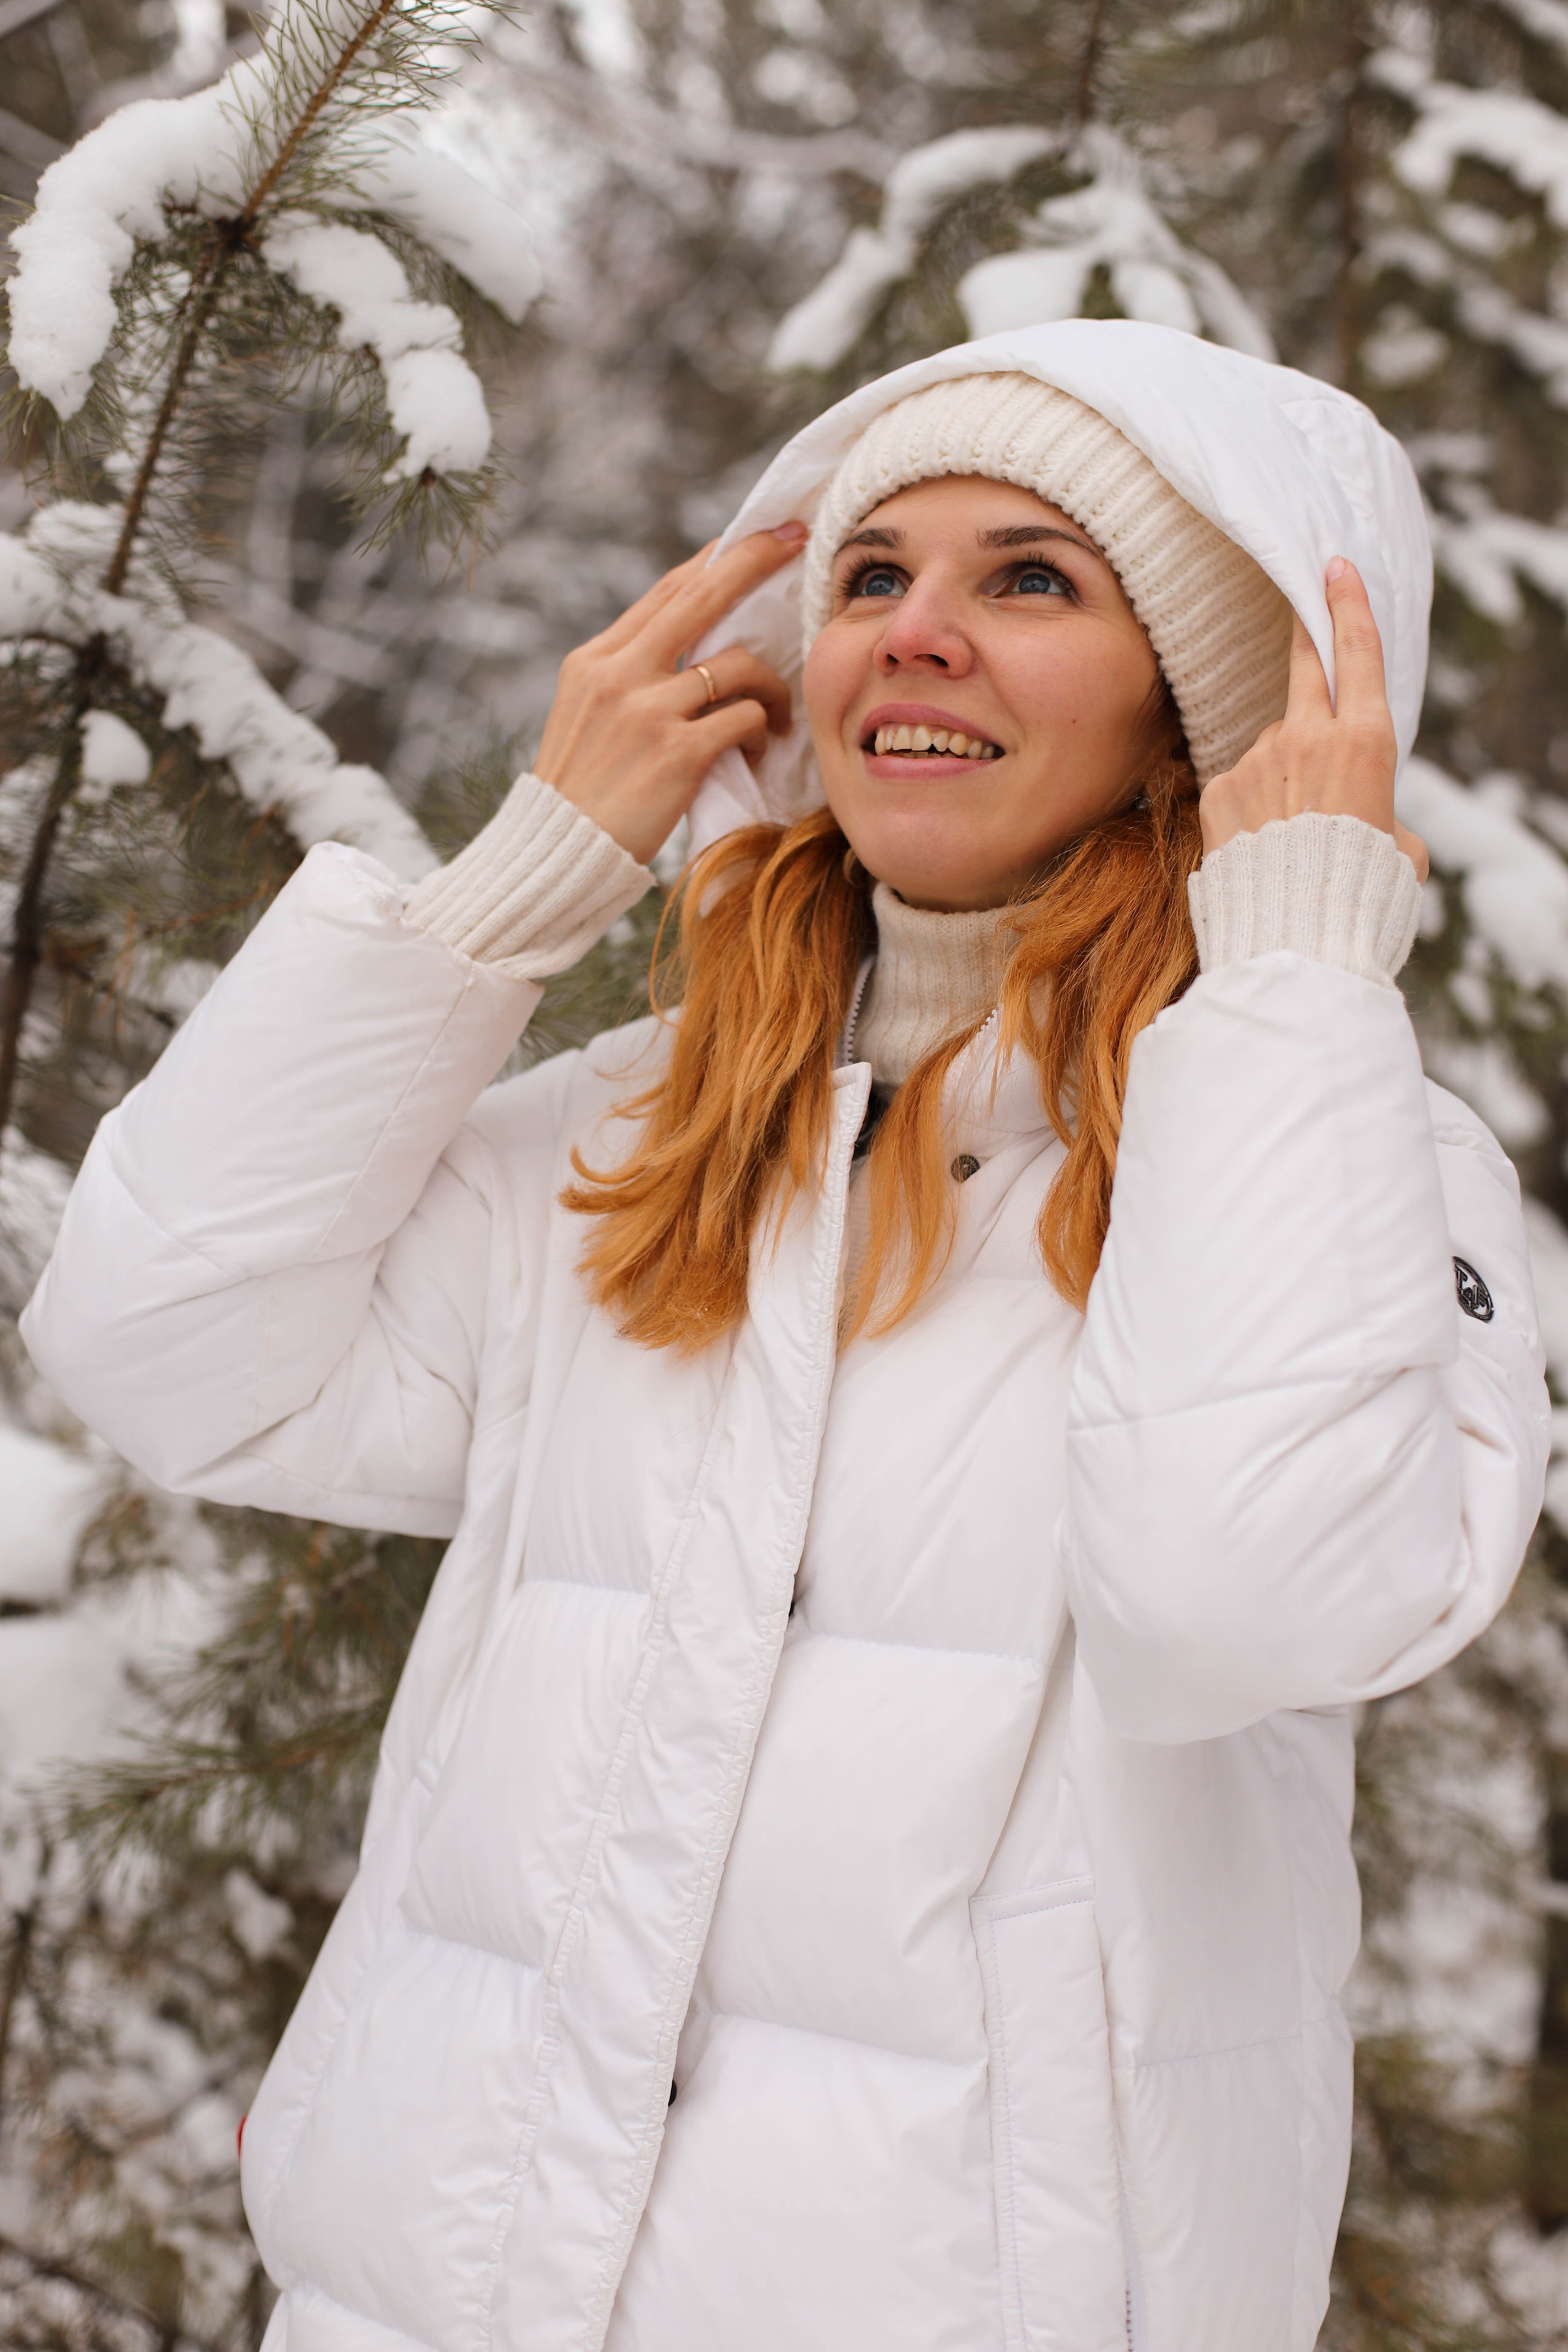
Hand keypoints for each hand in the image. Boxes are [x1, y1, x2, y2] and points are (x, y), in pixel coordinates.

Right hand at [534, 524, 806, 865]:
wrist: (557, 857)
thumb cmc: (581, 795)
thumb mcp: (586, 717)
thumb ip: (627, 678)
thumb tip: (683, 648)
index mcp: (595, 661)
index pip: (665, 592)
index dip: (715, 561)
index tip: (751, 539)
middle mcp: (619, 675)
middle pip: (702, 596)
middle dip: (755, 559)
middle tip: (795, 541)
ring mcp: (648, 712)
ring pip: (739, 665)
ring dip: (772, 686)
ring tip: (777, 716)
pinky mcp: (677, 754)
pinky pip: (745, 719)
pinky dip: (762, 730)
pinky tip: (758, 749)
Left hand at [1199, 557, 1428, 882]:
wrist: (1295, 937)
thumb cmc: (1360, 895)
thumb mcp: (1399, 851)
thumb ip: (1384, 815)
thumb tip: (1373, 818)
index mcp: (1364, 742)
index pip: (1355, 655)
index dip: (1346, 606)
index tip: (1335, 568)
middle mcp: (1306, 738)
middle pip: (1303, 668)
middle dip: (1303, 631)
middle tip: (1299, 603)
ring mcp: (1255, 761)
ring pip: (1271, 751)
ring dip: (1280, 778)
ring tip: (1290, 839)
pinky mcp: (1218, 791)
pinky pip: (1237, 787)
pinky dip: (1248, 809)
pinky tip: (1258, 848)